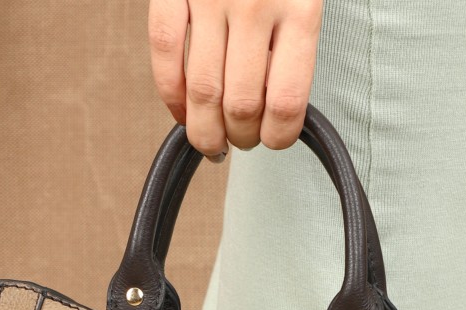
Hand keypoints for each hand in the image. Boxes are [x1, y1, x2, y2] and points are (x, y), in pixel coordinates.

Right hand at [148, 0, 323, 158]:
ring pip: (202, 92)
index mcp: (300, 9)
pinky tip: (181, 111)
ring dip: (204, 130)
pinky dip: (170, 94)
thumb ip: (292, 46)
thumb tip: (273, 111)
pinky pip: (165, 54)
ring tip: (211, 140)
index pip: (286, 104)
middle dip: (239, 138)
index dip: (276, 137)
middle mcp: (255, 3)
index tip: (271, 139)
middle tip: (239, 140)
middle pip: (241, 106)